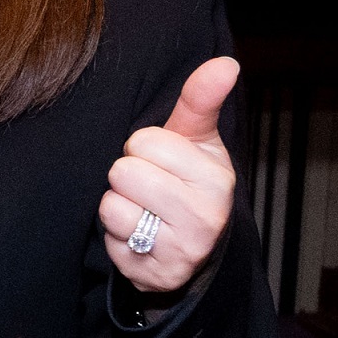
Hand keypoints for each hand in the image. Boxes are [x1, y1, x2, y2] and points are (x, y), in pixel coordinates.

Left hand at [102, 55, 238, 293]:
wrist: (190, 245)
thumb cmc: (185, 178)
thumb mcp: (194, 139)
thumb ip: (201, 99)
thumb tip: (225, 63)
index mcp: (216, 177)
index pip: (145, 141)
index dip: (143, 147)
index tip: (159, 159)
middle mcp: (206, 217)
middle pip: (125, 172)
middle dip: (128, 175)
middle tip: (148, 185)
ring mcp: (183, 250)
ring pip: (113, 206)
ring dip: (118, 206)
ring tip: (142, 210)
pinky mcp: (155, 275)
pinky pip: (111, 240)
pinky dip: (116, 236)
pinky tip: (137, 235)